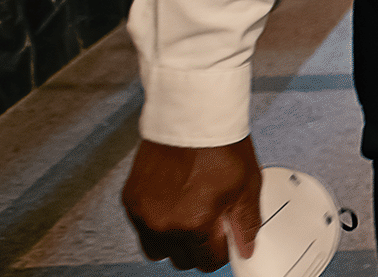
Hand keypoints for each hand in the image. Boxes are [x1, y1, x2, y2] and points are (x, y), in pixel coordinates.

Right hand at [122, 137, 262, 271]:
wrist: (192, 116)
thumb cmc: (220, 146)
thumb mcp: (247, 186)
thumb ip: (247, 223)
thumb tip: (246, 249)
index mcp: (195, 224)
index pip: (209, 261)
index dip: (222, 249)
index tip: (224, 236)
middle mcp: (164, 224)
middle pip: (183, 260)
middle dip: (199, 248)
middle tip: (210, 223)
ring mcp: (143, 214)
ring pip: (159, 250)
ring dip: (175, 241)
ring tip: (191, 215)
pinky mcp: (131, 200)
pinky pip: (142, 229)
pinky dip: (157, 224)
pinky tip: (174, 203)